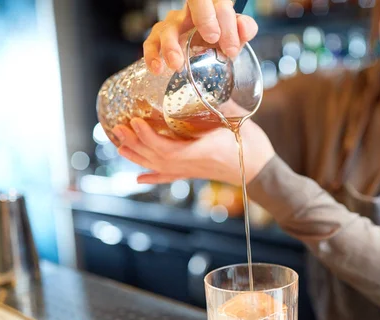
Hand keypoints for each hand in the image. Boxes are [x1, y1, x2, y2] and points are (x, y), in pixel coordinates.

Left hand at [113, 118, 274, 186]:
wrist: (261, 170)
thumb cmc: (252, 146)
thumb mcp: (237, 120)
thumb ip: (221, 104)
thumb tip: (207, 79)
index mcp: (203, 152)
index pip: (167, 149)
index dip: (148, 138)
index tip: (136, 121)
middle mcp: (193, 165)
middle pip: (156, 158)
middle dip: (135, 144)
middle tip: (118, 128)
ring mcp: (192, 171)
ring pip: (159, 167)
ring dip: (137, 157)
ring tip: (119, 146)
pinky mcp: (194, 173)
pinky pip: (170, 177)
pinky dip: (153, 177)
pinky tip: (139, 179)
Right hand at [144, 0, 257, 73]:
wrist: (204, 62)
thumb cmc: (219, 45)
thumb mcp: (235, 39)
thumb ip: (244, 31)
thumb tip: (245, 28)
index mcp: (211, 8)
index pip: (218, 2)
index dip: (225, 19)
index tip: (231, 48)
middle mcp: (190, 12)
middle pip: (192, 2)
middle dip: (203, 17)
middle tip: (212, 39)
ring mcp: (173, 25)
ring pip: (168, 27)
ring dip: (171, 45)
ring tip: (177, 64)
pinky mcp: (158, 40)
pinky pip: (151, 43)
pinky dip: (152, 55)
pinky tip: (158, 68)